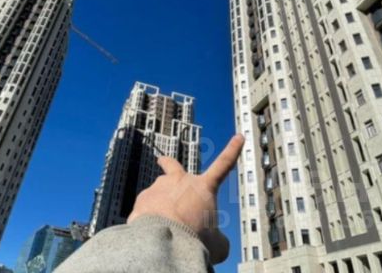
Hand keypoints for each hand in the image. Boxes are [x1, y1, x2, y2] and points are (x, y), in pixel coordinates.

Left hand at [127, 134, 244, 263]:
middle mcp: (180, 182)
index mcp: (204, 187)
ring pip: (158, 194)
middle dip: (167, 164)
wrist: (165, 240)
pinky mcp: (142, 199)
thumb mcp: (217, 243)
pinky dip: (147, 220)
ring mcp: (159, 188)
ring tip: (163, 227)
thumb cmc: (195, 239)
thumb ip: (216, 237)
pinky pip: (145, 210)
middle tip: (162, 161)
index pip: (224, 165)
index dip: (232, 151)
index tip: (239, 137)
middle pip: (172, 166)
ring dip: (159, 206)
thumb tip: (215, 241)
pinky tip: (150, 233)